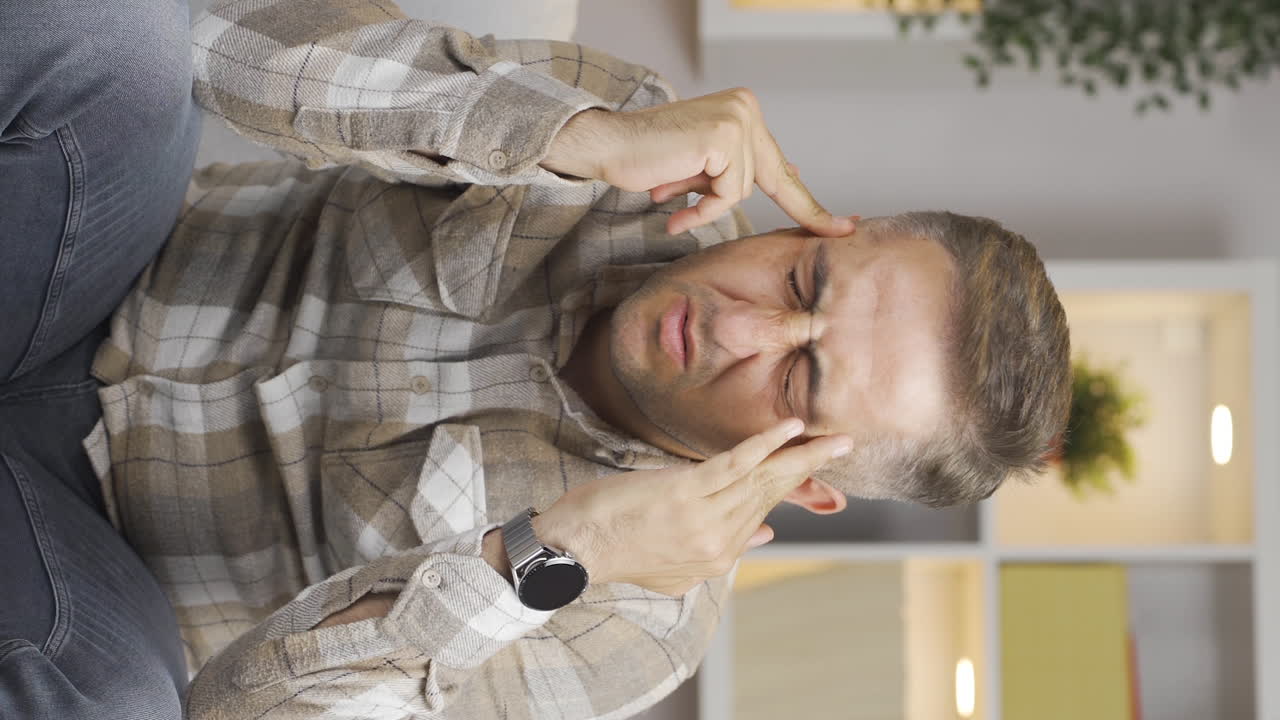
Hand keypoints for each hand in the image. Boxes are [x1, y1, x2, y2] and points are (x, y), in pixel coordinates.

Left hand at [532, 419, 851, 595]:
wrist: (575, 550)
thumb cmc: (618, 549)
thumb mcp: (676, 568)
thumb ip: (722, 551)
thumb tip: (766, 532)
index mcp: (719, 555)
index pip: (764, 510)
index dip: (790, 483)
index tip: (812, 460)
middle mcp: (720, 539)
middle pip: (773, 493)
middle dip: (811, 467)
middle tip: (845, 444)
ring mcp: (704, 516)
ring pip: (764, 479)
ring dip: (801, 453)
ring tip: (833, 437)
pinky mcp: (686, 493)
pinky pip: (736, 464)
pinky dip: (766, 443)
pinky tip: (790, 428)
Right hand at [543, 88, 855, 236]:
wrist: (608, 146)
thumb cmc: (649, 159)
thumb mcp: (701, 166)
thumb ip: (736, 170)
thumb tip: (791, 174)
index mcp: (744, 110)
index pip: (779, 165)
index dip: (810, 202)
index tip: (844, 225)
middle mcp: (746, 108)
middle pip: (772, 179)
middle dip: (801, 210)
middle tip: (845, 228)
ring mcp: (737, 119)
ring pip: (744, 189)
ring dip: (708, 202)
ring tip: (671, 191)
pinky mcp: (724, 137)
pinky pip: (727, 193)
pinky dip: (701, 204)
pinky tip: (670, 194)